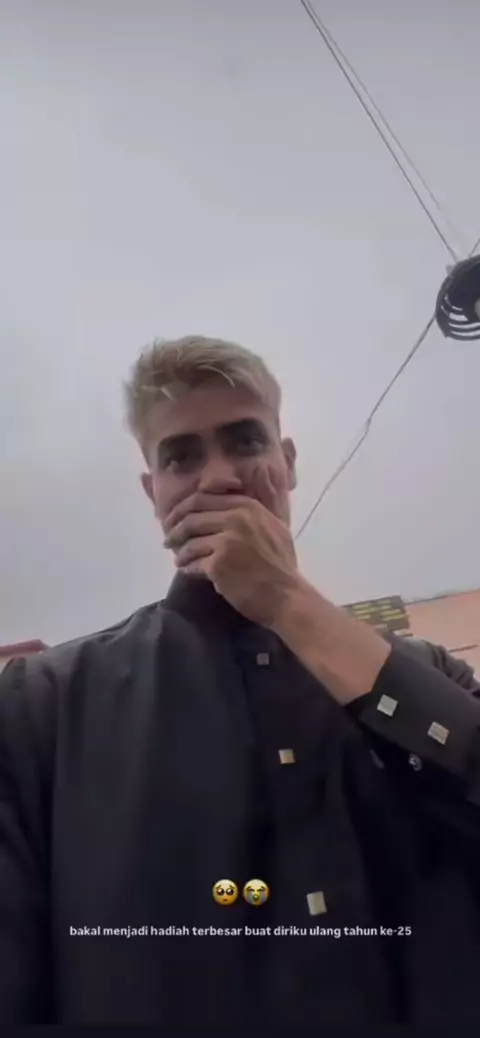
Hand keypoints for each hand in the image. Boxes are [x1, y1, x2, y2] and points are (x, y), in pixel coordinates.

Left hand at [163, 467, 299, 626]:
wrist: (287, 596)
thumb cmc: (281, 565)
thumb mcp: (272, 527)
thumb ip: (249, 513)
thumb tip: (225, 502)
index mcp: (248, 507)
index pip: (203, 498)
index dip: (183, 508)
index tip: (176, 518)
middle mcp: (236, 519)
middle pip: (191, 517)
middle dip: (174, 529)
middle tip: (169, 540)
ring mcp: (227, 541)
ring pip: (190, 541)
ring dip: (180, 551)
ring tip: (178, 558)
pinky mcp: (218, 565)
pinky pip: (193, 563)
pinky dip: (187, 567)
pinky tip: (186, 571)